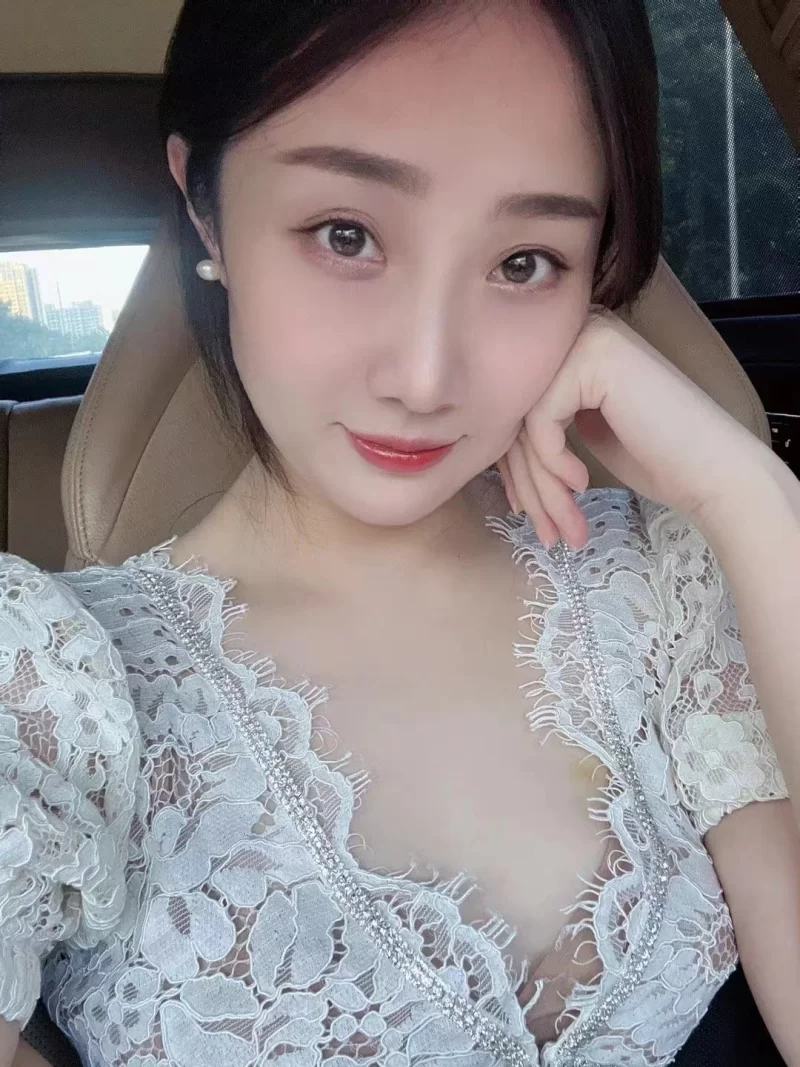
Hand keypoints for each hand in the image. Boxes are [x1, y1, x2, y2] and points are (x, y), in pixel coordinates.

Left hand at [496, 308, 769, 550]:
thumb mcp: (583, 436)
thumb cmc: (657, 458)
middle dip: (529, 484)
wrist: (713, 471)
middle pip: (519, 415)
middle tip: (544, 533)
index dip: (517, 467)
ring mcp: (586, 339)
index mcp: (573, 348)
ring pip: (526, 422)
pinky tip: (581, 483)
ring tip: (562, 527)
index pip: (520, 409)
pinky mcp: (592, 357)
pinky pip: (540, 420)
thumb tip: (486, 443)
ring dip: (541, 486)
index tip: (526, 512)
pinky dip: (553, 462)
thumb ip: (541, 427)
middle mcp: (577, 331)